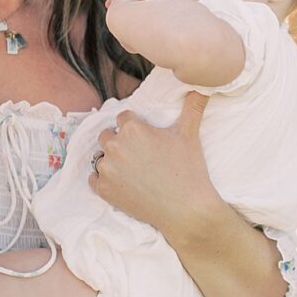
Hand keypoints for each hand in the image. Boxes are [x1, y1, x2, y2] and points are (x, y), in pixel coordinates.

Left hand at [89, 91, 213, 239]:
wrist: (186, 209)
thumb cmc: (188, 169)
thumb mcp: (190, 134)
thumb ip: (193, 106)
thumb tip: (203, 86)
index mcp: (132, 129)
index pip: (123, 117)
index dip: (134, 125)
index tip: (144, 135)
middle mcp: (115, 146)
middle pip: (107, 135)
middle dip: (119, 140)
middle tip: (137, 152)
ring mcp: (107, 169)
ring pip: (100, 156)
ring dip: (111, 159)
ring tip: (130, 168)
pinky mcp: (104, 190)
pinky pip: (93, 178)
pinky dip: (103, 179)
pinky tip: (120, 182)